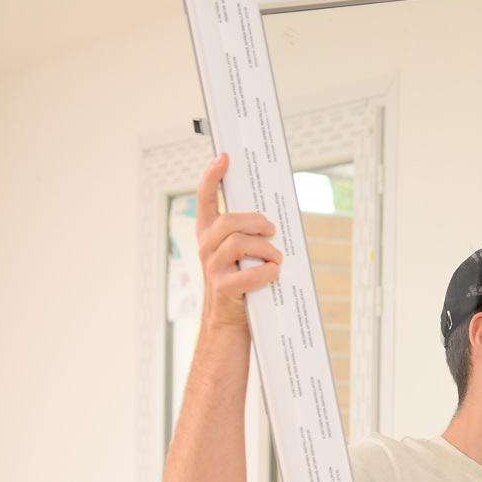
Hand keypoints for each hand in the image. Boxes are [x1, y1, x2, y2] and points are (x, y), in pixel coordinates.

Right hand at [195, 153, 282, 329]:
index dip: (212, 177)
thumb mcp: (242, 255)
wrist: (229, 323)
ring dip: (265, 248)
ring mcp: (212, 268)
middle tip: (271, 230)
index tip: (224, 158)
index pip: (205, 199)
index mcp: (210, 235)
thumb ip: (249, 234)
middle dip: (256, 222)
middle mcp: (207, 248)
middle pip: (229, 221)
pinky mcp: (223, 289)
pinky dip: (266, 271)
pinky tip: (274, 273)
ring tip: (276, 258)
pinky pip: (247, 274)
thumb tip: (274, 217)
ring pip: (238, 243)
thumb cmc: (242, 285)